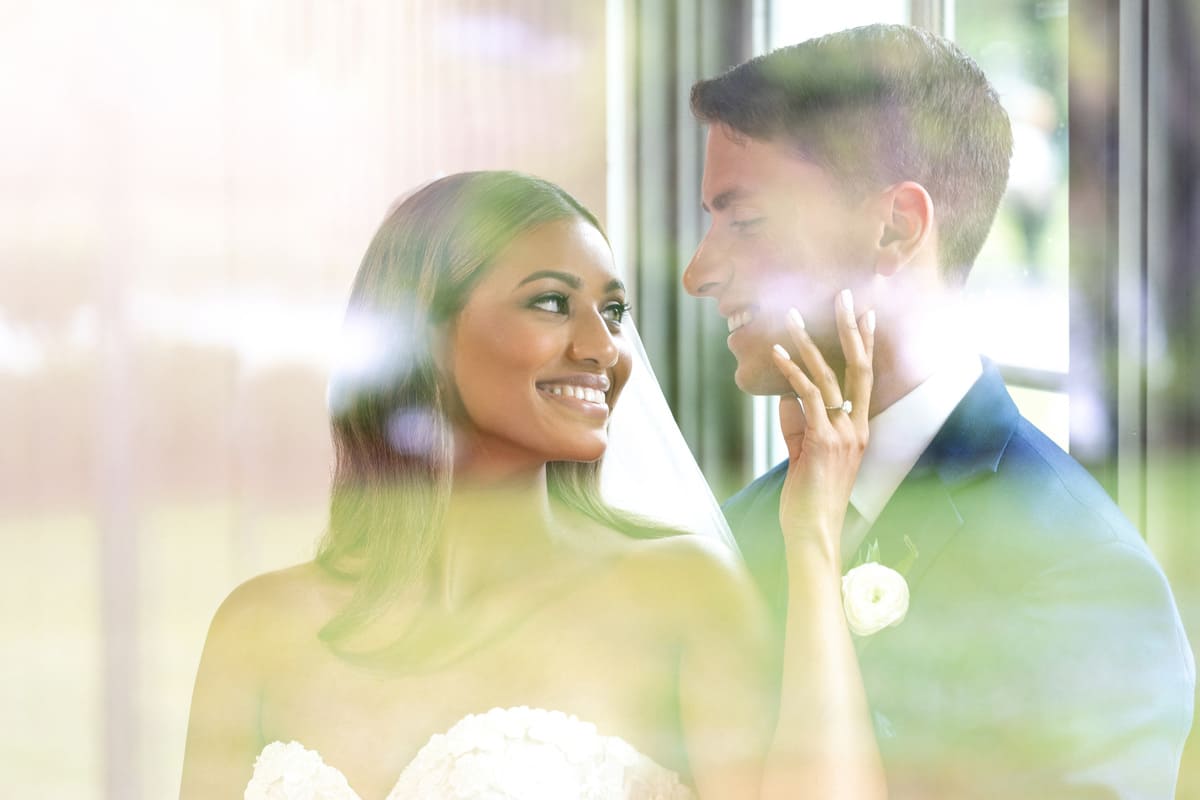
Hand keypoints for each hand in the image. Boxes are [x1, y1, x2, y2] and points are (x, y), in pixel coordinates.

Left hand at [772, 290, 874, 564]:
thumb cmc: (808, 498)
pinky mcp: (822, 441)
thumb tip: (787, 396)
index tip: (865, 315)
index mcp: (859, 430)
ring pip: (828, 377)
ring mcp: (842, 434)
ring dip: (807, 343)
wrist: (813, 531)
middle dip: (851, 329)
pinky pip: (807, 397)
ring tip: (791, 316)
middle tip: (844, 296)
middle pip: (858, 367)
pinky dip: (791, 372)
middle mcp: (857, 428)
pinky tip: (777, 353)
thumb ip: (799, 424)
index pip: (865, 378)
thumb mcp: (804, 454)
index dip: (865, 345)